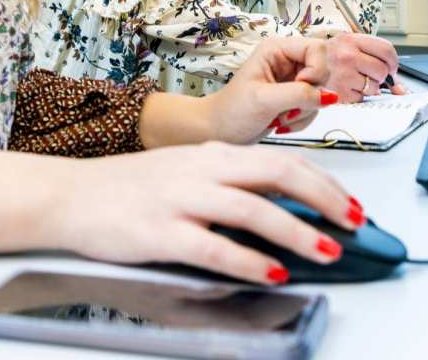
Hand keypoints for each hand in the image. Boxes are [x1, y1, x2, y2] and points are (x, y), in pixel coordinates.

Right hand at [54, 141, 365, 283]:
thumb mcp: (186, 172)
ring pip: (253, 209)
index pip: (282, 160)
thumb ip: (228, 181)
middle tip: (355, 224)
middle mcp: (203, 169)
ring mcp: (182, 199)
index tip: (351, 204)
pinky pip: (214, 246)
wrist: (72, 195)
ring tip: (327, 251)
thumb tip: (281, 203)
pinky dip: (248, 260)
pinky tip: (272, 274)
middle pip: (278, 174)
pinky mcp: (161, 232)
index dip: (324, 182)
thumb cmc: (131, 188)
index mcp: (212, 154)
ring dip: (297, 232)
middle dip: (324, 199)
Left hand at [203, 36, 340, 143]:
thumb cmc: (233, 111)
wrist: (221, 131)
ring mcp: (292, 79)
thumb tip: (330, 96)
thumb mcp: (264, 99)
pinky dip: (303, 119)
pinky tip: (282, 123)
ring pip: (321, 92)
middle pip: (322, 71)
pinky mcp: (295, 97)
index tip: (300, 88)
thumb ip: (298, 95)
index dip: (315, 70)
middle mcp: (287, 60)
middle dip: (310, 96)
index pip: (316, 48)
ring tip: (280, 118)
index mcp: (277, 49)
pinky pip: (315, 106)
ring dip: (305, 111)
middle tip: (288, 108)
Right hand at [298, 32, 404, 102]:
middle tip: (368, 77)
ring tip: (351, 81)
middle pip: (383, 70)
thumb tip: (401, 87)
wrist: (292, 68)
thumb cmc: (321, 59)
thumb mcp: (344, 48)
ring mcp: (343, 74)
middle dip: (380, 77)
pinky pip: (361, 98)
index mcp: (349, 40)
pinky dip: (355, 96)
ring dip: (367, 88)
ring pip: (375, 87)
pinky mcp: (339, 93)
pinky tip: (343, 89)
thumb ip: (372, 60)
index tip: (390, 68)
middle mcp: (347, 55)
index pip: (386, 49)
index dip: (392, 62)